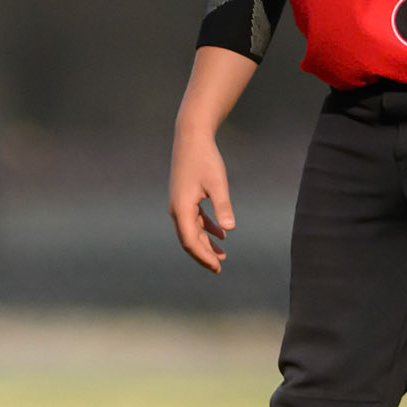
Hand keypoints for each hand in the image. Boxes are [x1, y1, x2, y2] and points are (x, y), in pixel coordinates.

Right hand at [168, 123, 235, 272]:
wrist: (191, 138)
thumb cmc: (205, 159)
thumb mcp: (218, 184)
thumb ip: (223, 207)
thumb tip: (229, 230)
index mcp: (182, 208)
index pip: (190, 240)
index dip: (203, 256)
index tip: (217, 267)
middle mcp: (177, 209)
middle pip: (189, 239)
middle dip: (203, 254)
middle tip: (219, 268)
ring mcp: (180, 203)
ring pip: (192, 230)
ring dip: (205, 243)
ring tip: (222, 255)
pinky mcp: (185, 197)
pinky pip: (194, 219)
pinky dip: (206, 228)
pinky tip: (221, 235)